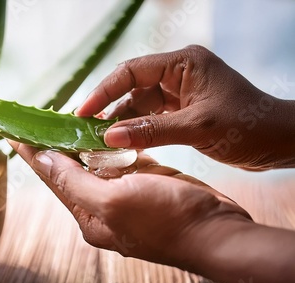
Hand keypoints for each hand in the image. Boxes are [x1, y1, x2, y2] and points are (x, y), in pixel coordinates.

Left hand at [10, 141, 294, 282]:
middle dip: (54, 146)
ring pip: (94, 165)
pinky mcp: (144, 186)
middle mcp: (102, 208)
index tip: (13, 132)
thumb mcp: (114, 201)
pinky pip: (119, 164)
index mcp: (90, 215)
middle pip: (70, 171)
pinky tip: (101, 134)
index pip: (53, 178)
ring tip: (64, 122)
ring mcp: (124, 198)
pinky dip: (109, 148)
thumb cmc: (169, 220)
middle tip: (40, 120)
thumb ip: (75, 182)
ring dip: (80, 144)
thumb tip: (44, 162)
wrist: (218, 231)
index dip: (32, 153)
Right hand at [75, 45, 294, 169]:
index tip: (83, 111)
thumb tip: (109, 136)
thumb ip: (151, 131)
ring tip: (99, 140)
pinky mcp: (182, 111)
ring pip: (139, 105)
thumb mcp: (197, 128)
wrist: (279, 141)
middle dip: (110, 108)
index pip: (132, 71)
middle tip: (86, 129)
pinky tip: (122, 143)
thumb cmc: (248, 125)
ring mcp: (180, 93)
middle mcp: (179, 74)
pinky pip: (151, 118)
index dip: (104, 90)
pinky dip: (137, 131)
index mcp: (183, 64)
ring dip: (122, 122)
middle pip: (132, 88)